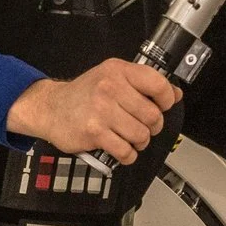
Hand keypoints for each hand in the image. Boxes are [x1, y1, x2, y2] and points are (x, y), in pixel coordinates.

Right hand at [5, 60, 180, 164]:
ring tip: (130, 138)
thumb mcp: (113, 78)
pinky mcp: (94, 133)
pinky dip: (128, 155)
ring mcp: (102, 111)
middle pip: (153, 115)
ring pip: (141, 135)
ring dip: (140, 142)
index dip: (166, 99)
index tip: (161, 106)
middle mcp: (110, 88)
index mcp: (118, 71)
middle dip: (152, 126)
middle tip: (142, 126)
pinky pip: (126, 151)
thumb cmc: (84, 94)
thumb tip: (175, 94)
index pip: (158, 84)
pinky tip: (121, 148)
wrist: (50, 108)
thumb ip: (143, 84)